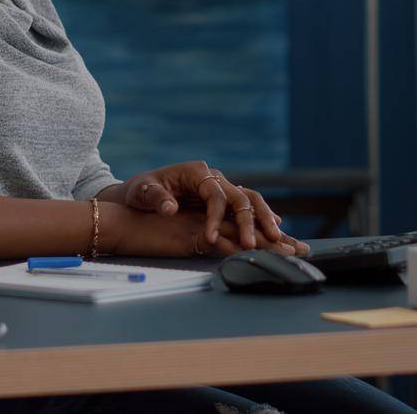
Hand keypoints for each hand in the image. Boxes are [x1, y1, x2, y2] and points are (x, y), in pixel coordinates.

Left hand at [115, 161, 309, 253]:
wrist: (140, 193)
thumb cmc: (140, 191)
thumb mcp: (141, 192)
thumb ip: (154, 197)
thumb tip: (169, 207)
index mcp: (196, 173)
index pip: (214, 194)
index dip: (214, 216)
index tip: (210, 237)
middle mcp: (214, 179)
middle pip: (240, 197)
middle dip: (250, 221)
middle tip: (252, 244)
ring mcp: (221, 189)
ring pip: (251, 201)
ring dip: (265, 219)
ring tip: (277, 239)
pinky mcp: (224, 202)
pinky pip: (248, 209)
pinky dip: (262, 219)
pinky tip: (277, 232)